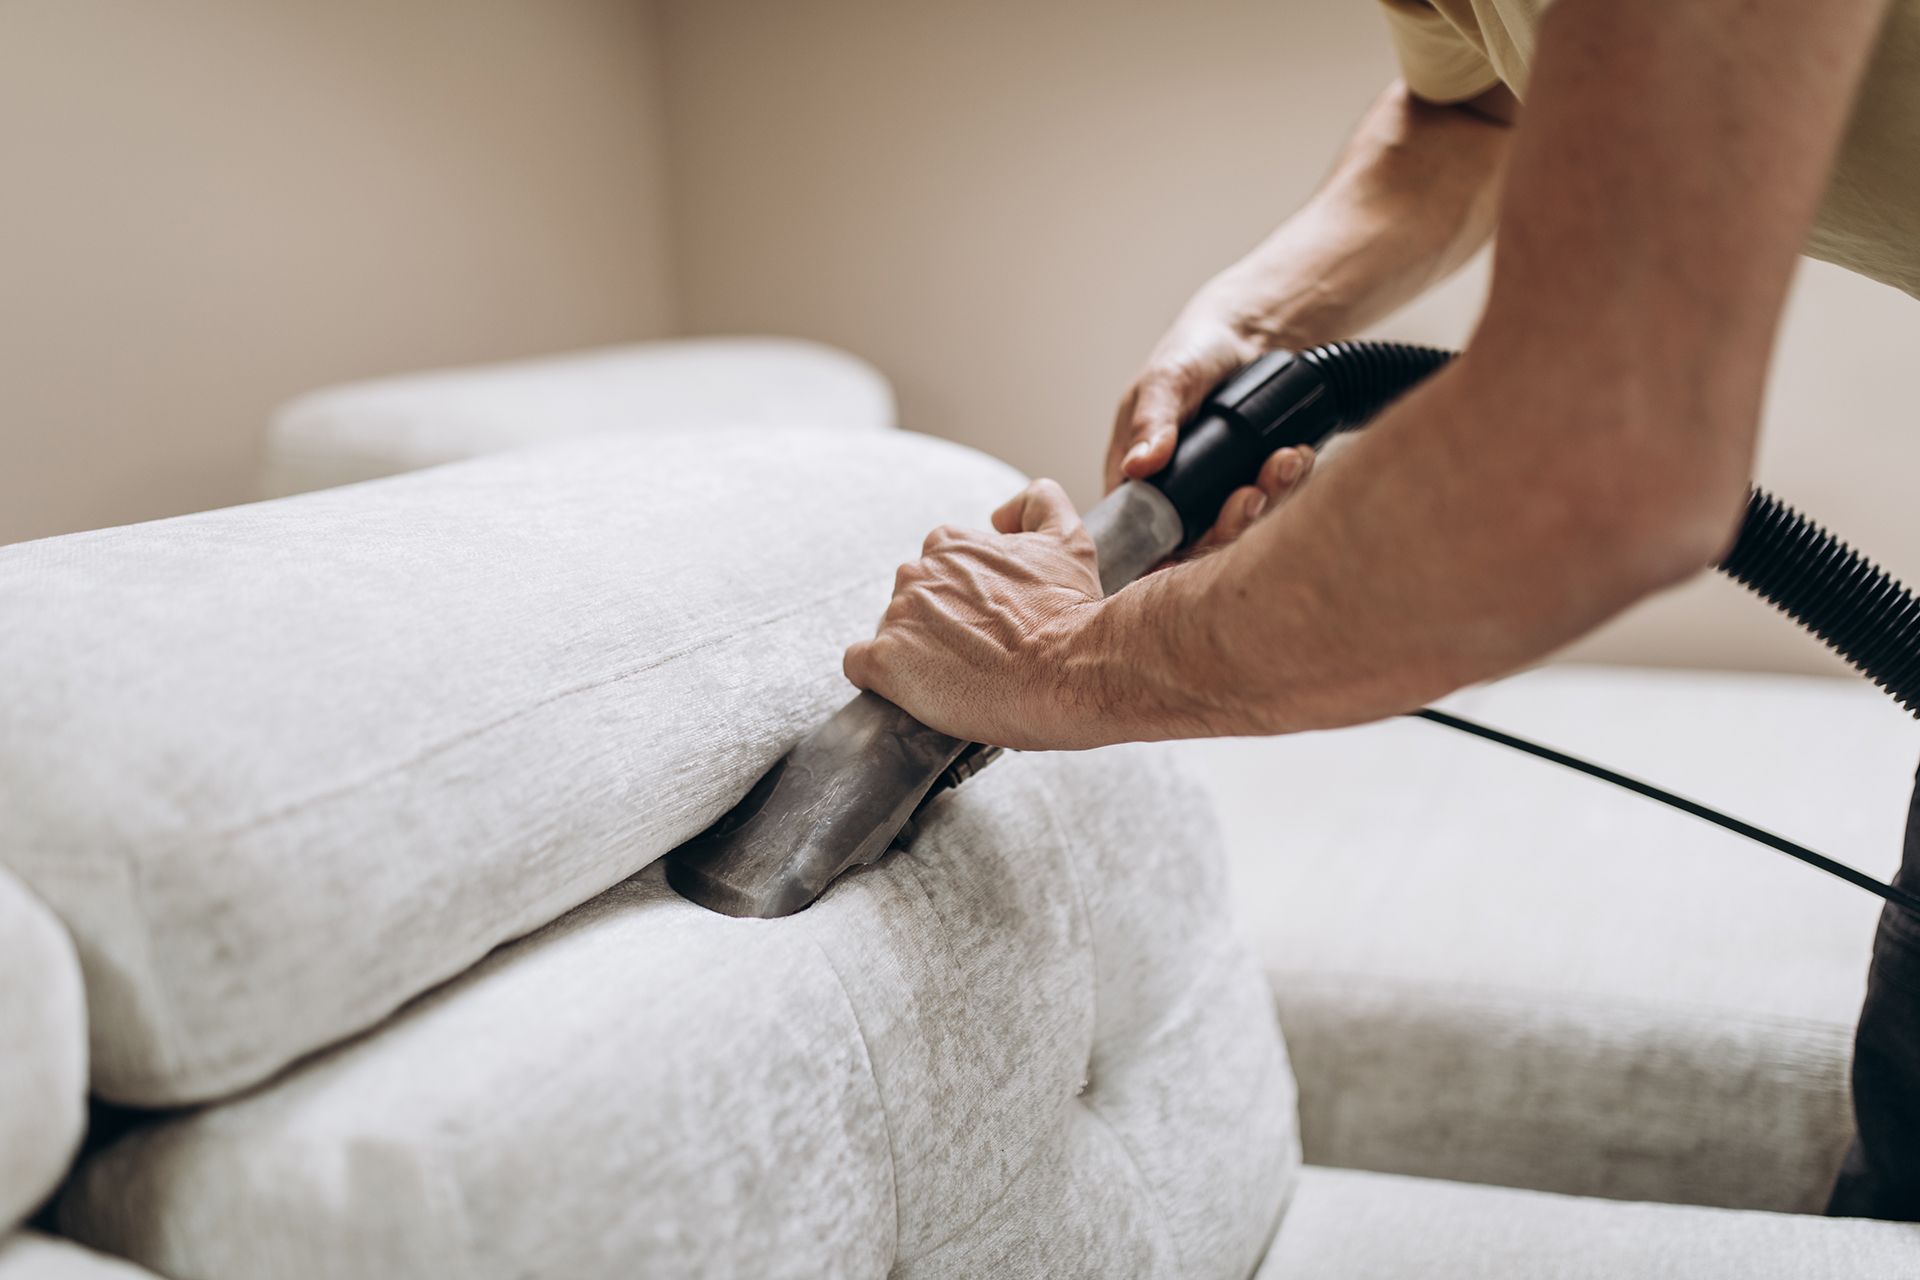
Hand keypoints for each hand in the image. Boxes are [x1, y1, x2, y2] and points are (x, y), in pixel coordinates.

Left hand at [843, 480, 1112, 749]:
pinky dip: (881, 679)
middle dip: (937, 626)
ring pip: (891, 635)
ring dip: (916, 654)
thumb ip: (1040, 504)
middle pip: (912, 602)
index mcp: (950, 544)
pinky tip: (915, 690)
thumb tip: (1001, 514)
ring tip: (959, 679)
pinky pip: (861, 666)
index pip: (936, 570)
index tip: (985, 624)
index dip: (960, 601)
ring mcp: (897, 615)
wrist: (1070, 668)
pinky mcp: (884, 661)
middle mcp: (916, 572)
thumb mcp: (1068, 541)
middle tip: (977, 655)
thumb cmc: (1070, 614)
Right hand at [1108, 284, 1319, 551]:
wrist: (1247, 333)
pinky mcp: (1253, 482)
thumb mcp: (1165, 381)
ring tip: (1286, 461)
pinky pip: (1273, 501)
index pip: (1141, 537)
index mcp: (1135, 480)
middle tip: (1251, 495)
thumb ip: (1151, 423)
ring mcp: (1216, 493)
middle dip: (1229, 525)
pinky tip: (1297, 456)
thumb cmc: (1192, 352)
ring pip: (1240, 525)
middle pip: (1197, 542)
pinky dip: (1288, 482)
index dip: (1163, 557)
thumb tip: (1138, 466)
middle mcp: (1174, 495)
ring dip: (1268, 499)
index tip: (1190, 553)